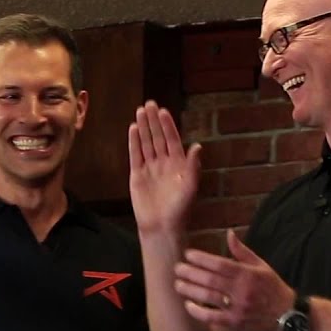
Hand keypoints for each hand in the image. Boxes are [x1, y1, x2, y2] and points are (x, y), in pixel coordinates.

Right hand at [129, 101, 201, 232]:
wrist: (161, 227)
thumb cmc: (179, 210)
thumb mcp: (190, 187)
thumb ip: (193, 166)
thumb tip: (197, 146)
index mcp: (179, 164)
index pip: (172, 140)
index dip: (168, 126)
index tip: (163, 111)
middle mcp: (164, 163)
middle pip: (158, 137)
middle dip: (154, 121)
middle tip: (149, 103)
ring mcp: (150, 168)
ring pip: (146, 143)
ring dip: (144, 127)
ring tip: (140, 111)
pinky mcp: (137, 175)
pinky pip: (135, 155)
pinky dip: (134, 142)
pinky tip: (133, 129)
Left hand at [173, 229, 294, 330]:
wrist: (288, 315)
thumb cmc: (273, 287)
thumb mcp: (261, 265)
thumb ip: (242, 251)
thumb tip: (228, 233)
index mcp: (247, 274)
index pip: (220, 264)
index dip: (201, 258)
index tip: (188, 254)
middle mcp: (241, 290)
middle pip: (210, 280)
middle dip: (191, 273)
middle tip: (177, 268)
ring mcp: (238, 308)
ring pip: (209, 297)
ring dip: (190, 290)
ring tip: (178, 284)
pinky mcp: (235, 323)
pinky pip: (212, 317)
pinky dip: (198, 312)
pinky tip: (188, 305)